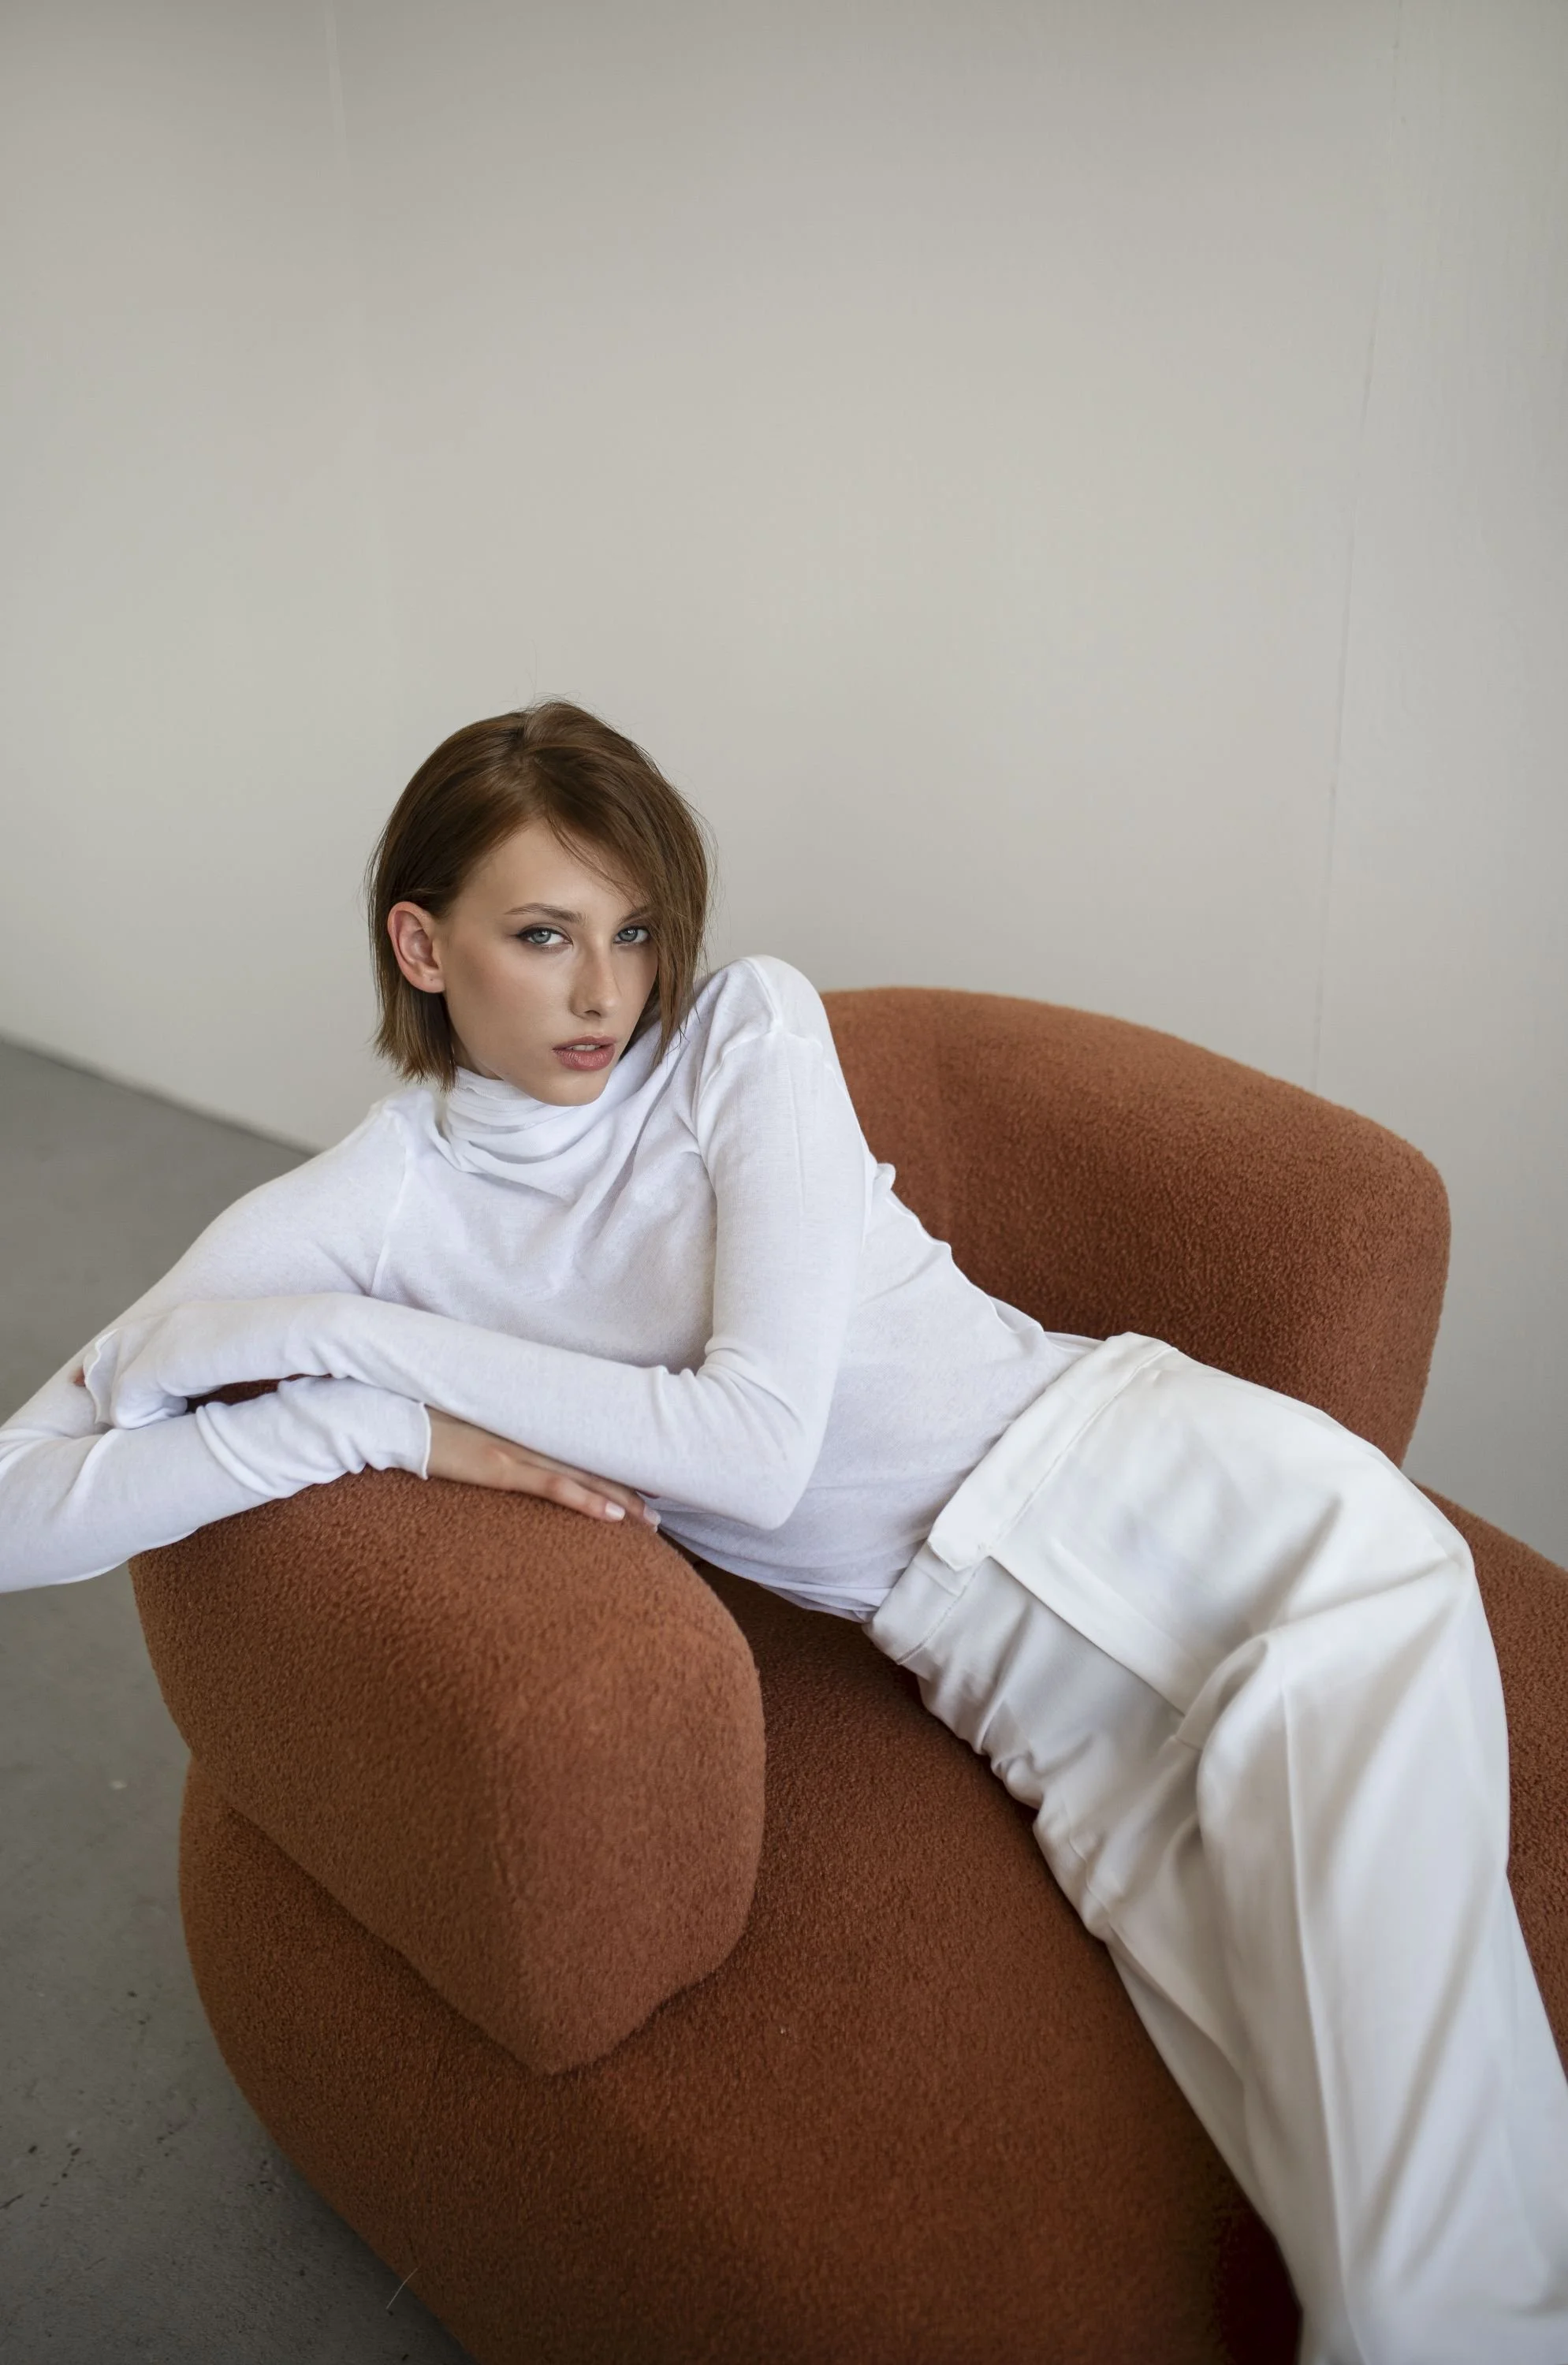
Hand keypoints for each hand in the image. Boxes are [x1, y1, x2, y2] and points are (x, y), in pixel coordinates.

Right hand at [424, 1407, 658, 1526]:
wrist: (396, 1420)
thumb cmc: (426, 1427)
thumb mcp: (469, 1436)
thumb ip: (495, 1446)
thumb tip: (509, 1462)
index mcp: (523, 1431)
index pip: (578, 1451)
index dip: (611, 1468)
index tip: (640, 1485)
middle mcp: (528, 1438)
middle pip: (591, 1464)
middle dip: (628, 1489)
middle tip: (658, 1513)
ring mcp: (517, 1452)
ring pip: (583, 1476)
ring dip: (621, 1500)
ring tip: (650, 1522)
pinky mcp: (500, 1468)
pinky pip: (552, 1486)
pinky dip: (585, 1501)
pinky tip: (612, 1516)